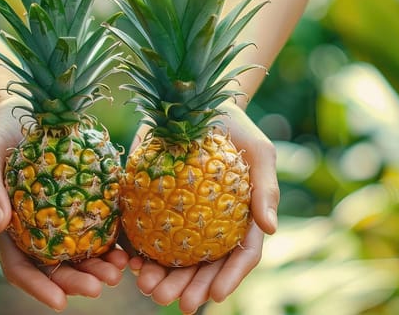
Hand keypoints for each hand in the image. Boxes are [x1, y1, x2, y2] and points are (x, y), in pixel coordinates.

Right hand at [0, 95, 129, 310]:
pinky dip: (113, 240)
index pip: (20, 268)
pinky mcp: (82, 200)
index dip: (39, 288)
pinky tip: (128, 246)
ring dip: (99, 266)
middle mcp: (35, 230)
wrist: (22, 109)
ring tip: (119, 270)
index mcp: (8, 229)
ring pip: (80, 252)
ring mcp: (60, 217)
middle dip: (78, 281)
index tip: (61, 303)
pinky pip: (99, 225)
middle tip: (101, 285)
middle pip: (56, 267)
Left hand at [126, 102, 279, 312]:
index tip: (216, 296)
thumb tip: (271, 228)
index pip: (240, 256)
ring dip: (161, 279)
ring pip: (173, 259)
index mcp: (241, 221)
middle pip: (204, 267)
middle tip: (177, 302)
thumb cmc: (236, 129)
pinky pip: (144, 235)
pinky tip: (127, 263)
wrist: (195, 103)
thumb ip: (266, 188)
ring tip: (148, 289)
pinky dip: (136, 252)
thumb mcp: (259, 152)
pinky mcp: (153, 206)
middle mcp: (212, 227)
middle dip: (191, 288)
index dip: (229, 279)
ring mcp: (182, 219)